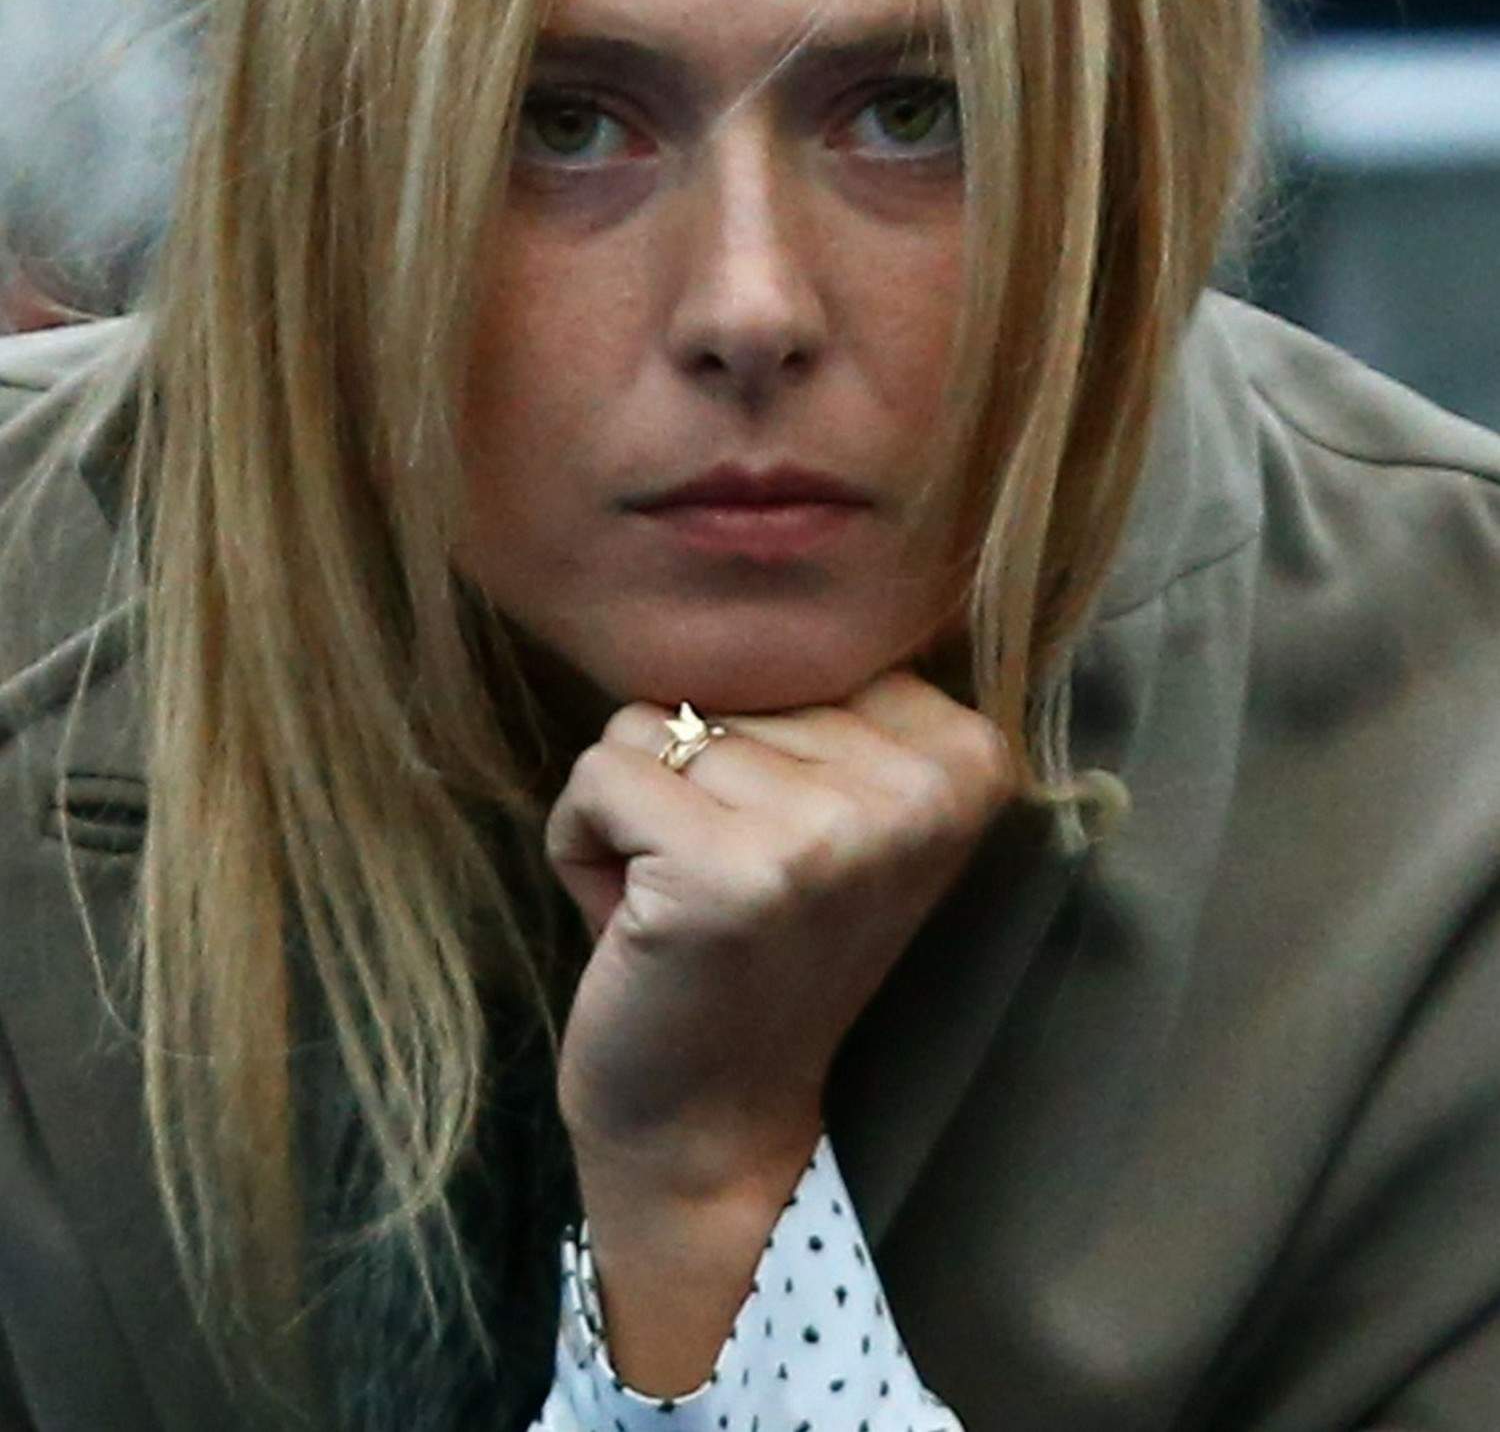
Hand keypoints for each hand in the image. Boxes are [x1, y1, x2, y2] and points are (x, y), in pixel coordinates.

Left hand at [545, 670, 1013, 1196]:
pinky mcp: (729, 869)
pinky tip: (636, 925)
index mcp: (970, 757)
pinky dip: (582, 843)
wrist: (713, 1124)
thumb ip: (820, 704)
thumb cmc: (755, 946)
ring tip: (686, 906)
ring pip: (656, 723)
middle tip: (733, 891)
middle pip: (731, 685)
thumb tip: (736, 569)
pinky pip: (597, 774)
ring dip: (637, 816)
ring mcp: (830, 831)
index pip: (803, 654)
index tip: (788, 850)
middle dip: (696, 782)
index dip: (761, 745)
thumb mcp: (834, 805)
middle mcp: (921, 789)